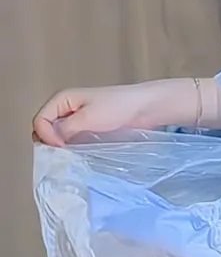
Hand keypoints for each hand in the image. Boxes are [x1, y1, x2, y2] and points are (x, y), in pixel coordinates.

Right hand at [32, 83, 160, 147]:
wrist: (145, 108)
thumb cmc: (119, 107)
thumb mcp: (89, 117)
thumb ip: (66, 128)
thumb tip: (49, 140)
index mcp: (62, 99)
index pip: (40, 120)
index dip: (46, 135)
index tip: (61, 147)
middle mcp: (65, 109)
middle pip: (45, 129)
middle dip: (49, 142)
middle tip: (62, 155)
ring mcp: (75, 120)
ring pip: (57, 136)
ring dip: (60, 147)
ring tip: (70, 157)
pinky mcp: (86, 129)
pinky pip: (70, 140)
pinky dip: (70, 148)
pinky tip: (78, 156)